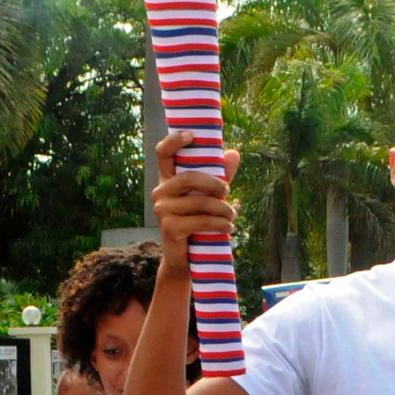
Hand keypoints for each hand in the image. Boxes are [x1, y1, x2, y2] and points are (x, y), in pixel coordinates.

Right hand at [151, 130, 242, 268]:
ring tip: (232, 215)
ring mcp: (162, 210)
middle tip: (228, 191)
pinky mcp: (169, 228)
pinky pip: (200, 221)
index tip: (192, 135)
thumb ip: (219, 176)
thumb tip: (234, 153)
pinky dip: (219, 224)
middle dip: (214, 183)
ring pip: (198, 202)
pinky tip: (229, 228)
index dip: (174, 140)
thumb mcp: (210, 197)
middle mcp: (160, 192)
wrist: (185, 259)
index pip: (163, 153)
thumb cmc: (197, 222)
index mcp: (168, 179)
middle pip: (188, 178)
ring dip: (222, 209)